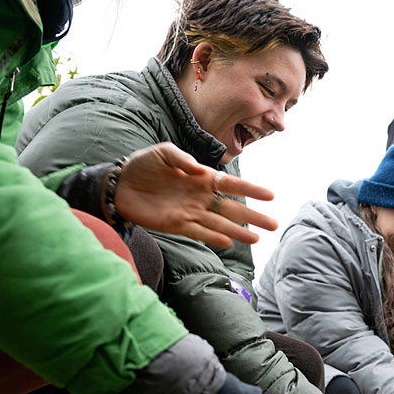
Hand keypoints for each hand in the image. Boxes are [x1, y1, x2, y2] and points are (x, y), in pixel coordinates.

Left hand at [115, 143, 278, 247]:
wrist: (119, 184)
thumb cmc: (143, 164)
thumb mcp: (163, 152)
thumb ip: (182, 159)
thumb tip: (199, 169)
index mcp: (201, 177)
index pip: (231, 184)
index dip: (251, 190)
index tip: (271, 196)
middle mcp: (200, 196)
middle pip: (232, 208)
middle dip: (253, 216)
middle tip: (274, 224)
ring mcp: (190, 212)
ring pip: (219, 223)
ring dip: (238, 231)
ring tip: (257, 240)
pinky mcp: (176, 224)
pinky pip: (198, 232)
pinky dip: (212, 237)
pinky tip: (227, 242)